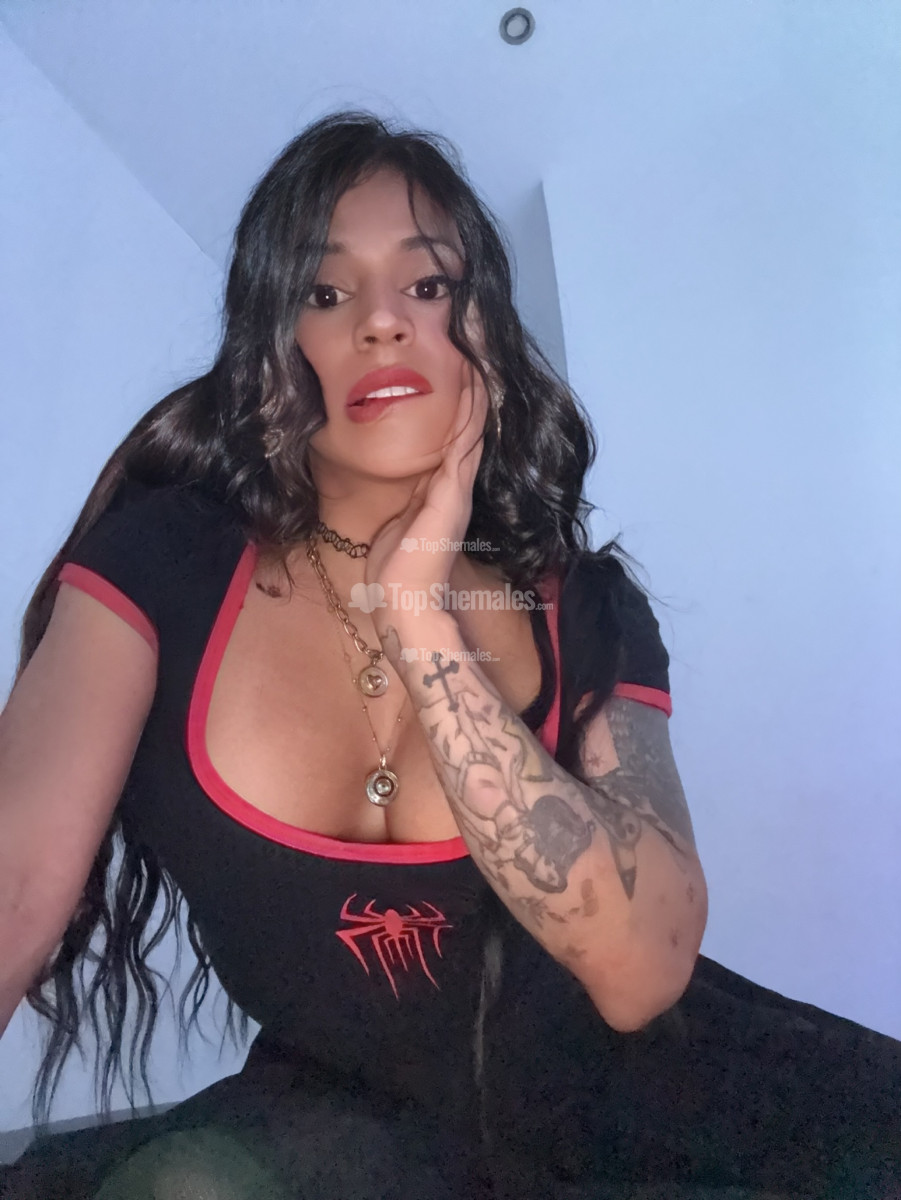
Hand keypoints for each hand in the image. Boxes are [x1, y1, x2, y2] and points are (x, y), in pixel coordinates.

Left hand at [364, 360, 489, 609]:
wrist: (403, 601)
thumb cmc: (394, 569)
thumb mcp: (396, 521)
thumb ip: (403, 499)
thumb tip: (394, 482)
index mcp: (443, 488)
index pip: (457, 432)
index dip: (461, 398)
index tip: (459, 360)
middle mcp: (456, 484)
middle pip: (472, 421)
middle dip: (474, 382)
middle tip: (478, 339)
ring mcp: (457, 487)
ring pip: (473, 424)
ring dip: (477, 386)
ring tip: (480, 348)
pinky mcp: (452, 492)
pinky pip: (465, 440)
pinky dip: (471, 410)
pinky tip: (475, 380)